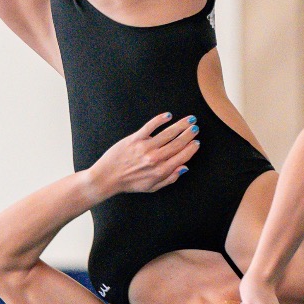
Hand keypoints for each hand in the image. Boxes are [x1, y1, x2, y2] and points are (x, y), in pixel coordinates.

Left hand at [84, 113, 199, 199]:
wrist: (107, 178)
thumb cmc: (130, 183)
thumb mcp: (152, 187)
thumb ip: (170, 178)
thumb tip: (184, 168)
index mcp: (161, 171)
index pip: (182, 156)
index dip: (191, 149)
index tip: (196, 142)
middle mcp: (155, 158)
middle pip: (177, 143)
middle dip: (189, 134)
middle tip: (196, 127)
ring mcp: (145, 147)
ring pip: (167, 133)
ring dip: (180, 125)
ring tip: (189, 120)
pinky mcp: (134, 139)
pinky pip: (150, 126)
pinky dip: (160, 119)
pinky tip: (168, 115)